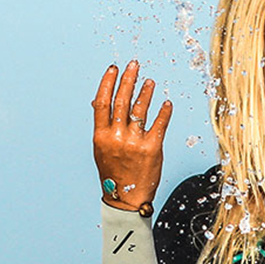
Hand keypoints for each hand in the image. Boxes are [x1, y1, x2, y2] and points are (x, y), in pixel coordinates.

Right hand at [92, 61, 171, 210]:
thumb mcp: (101, 149)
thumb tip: (97, 101)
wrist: (126, 198)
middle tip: (134, 64)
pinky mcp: (152, 149)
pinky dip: (164, 112)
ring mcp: (134, 142)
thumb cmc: (114, 173)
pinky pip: (159, 125)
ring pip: (140, 110)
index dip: (108, 83)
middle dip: (128, 80)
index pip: (102, 102)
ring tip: (150, 81)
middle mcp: (116, 137)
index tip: (114, 69)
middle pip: (122, 101)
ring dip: (145, 92)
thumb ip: (102, 126)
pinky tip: (166, 102)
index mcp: (101, 136)